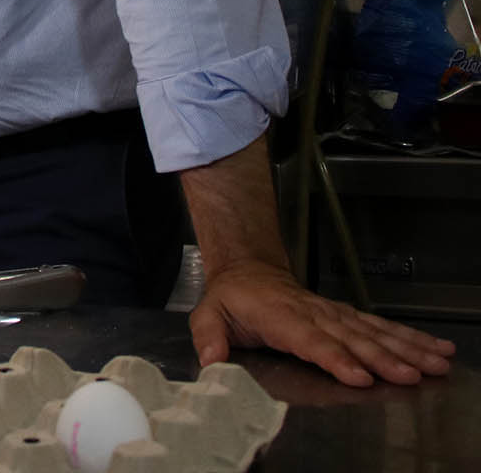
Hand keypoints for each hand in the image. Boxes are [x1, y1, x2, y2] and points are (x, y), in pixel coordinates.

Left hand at [190, 259, 455, 386]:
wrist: (249, 269)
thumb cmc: (232, 298)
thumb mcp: (209, 313)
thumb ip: (209, 336)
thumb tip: (213, 360)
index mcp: (280, 316)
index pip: (310, 339)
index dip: (335, 357)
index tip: (359, 375)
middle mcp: (312, 313)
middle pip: (351, 338)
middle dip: (381, 358)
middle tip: (410, 376)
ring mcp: (333, 313)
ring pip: (372, 331)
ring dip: (405, 348)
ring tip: (435, 363)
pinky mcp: (345, 315)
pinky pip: (379, 326)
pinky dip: (408, 338)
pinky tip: (434, 349)